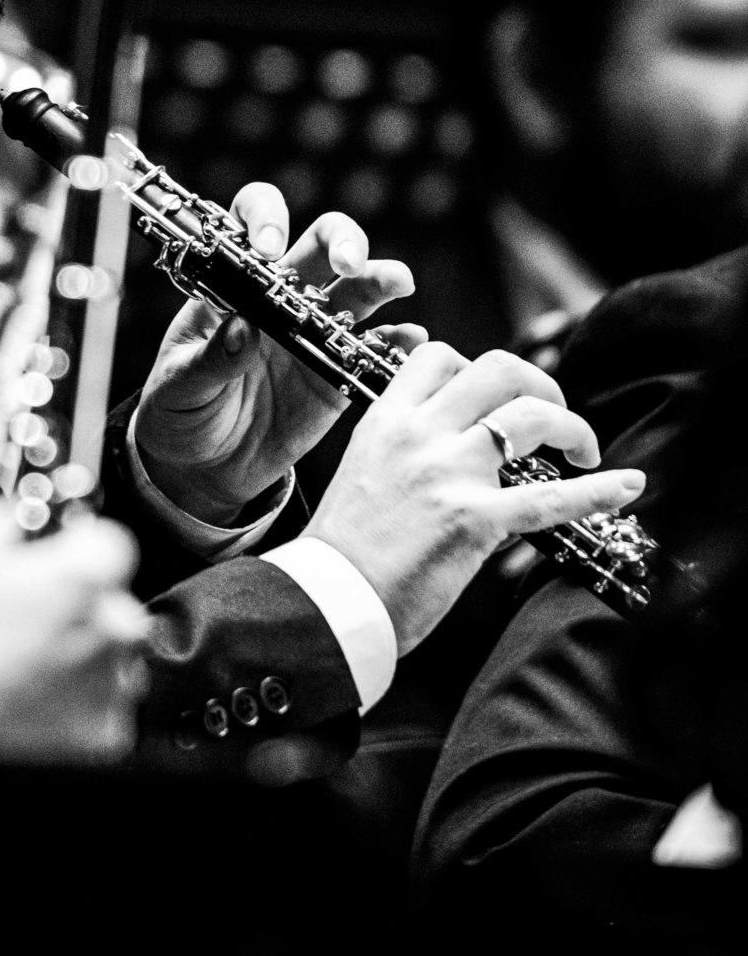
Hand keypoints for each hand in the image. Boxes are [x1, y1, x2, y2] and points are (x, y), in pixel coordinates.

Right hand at [0, 503, 149, 763]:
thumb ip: (14, 519)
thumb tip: (31, 509)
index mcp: (84, 577)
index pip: (115, 544)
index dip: (85, 550)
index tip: (65, 559)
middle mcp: (112, 628)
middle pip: (116, 601)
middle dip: (83, 605)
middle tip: (37, 617)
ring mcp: (113, 683)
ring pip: (113, 653)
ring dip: (84, 653)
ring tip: (31, 662)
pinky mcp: (107, 729)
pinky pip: (104, 700)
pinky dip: (80, 697)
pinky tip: (38, 694)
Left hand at [134, 184, 422, 522]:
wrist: (205, 468)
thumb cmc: (180, 411)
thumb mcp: (180, 385)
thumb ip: (211, 358)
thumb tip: (242, 328)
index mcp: (234, 285)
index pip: (250, 222)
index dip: (265, 219)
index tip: (269, 248)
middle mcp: (280, 295)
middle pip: (321, 242)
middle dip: (341, 239)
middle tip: (349, 263)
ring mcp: (315, 330)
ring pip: (359, 287)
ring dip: (382, 278)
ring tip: (399, 282)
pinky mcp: (339, 372)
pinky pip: (376, 347)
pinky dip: (398, 341)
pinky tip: (411, 340)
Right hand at [304, 341, 646, 653]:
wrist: (328, 599)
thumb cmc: (344, 550)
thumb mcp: (365, 471)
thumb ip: (407, 447)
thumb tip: (457, 446)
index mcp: (387, 419)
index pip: (439, 356)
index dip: (477, 367)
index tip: (495, 397)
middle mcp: (420, 434)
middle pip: (498, 370)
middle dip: (540, 383)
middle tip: (553, 414)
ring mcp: (449, 473)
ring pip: (531, 415)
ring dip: (571, 424)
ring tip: (582, 448)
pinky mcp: (473, 520)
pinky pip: (550, 498)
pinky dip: (597, 489)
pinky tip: (627, 485)